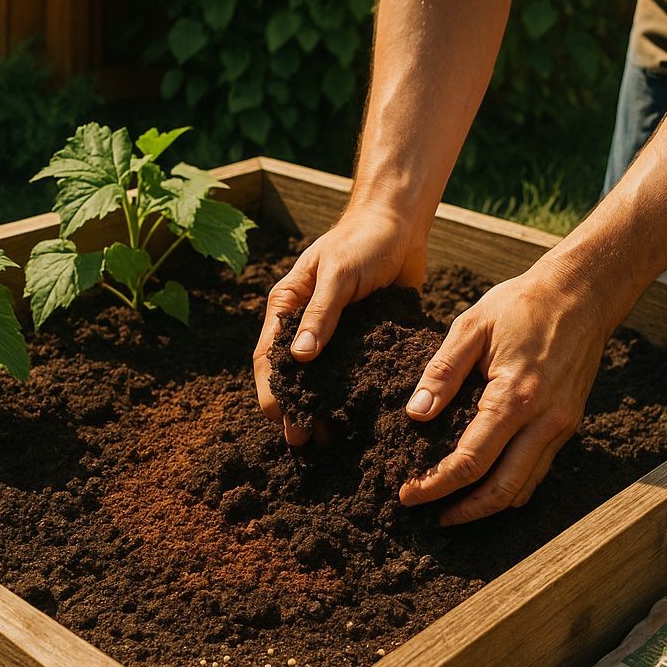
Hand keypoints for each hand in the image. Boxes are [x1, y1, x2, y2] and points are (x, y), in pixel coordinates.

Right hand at [253, 207, 425, 444]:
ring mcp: (334, 335)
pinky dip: (351, 396)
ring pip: (322, 380)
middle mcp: (306, 325)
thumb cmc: (361, 241)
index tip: (279, 419)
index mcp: (287, 307)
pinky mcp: (363, 340)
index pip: (268, 356)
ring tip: (329, 439)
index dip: (271, 390)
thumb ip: (320, 314)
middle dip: (295, 408)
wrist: (399, 224)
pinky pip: (353, 373)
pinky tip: (359, 418)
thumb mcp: (338, 275)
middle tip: (303, 441)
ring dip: (323, 409)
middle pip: (293, 376)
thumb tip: (299, 357)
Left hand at [398, 266, 613, 525]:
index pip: (471, 462)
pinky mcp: (568, 423)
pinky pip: (538, 470)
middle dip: (464, 511)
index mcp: (515, 397)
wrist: (583, 292)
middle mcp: (544, 420)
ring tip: (454, 509)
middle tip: (431, 516)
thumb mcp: (472, 326)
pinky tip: (486, 484)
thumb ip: (442, 372)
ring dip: (488, 505)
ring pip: (525, 487)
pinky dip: (511, 487)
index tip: (409, 494)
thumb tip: (416, 414)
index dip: (436, 485)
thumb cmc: (523, 304)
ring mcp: (561, 425)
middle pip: (503, 490)